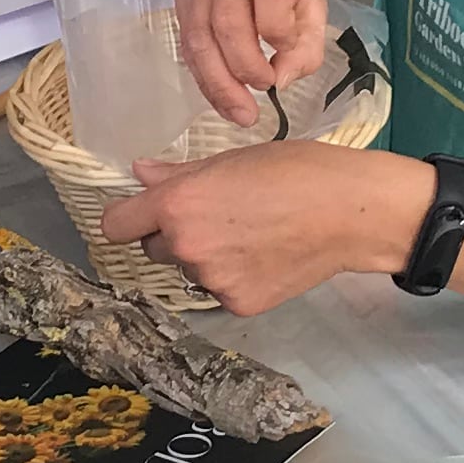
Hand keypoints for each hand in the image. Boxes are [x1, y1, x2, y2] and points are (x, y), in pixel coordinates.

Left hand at [99, 140, 413, 313]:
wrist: (349, 212)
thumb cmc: (294, 171)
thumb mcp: (231, 159)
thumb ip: (178, 173)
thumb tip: (140, 174)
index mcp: (177, 204)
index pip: (115, 225)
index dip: (127, 217)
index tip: (143, 212)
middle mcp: (186, 246)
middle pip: (153, 248)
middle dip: (174, 235)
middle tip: (218, 218)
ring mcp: (211, 280)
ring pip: (189, 270)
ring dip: (206, 257)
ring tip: (251, 236)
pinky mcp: (237, 303)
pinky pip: (219, 290)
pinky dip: (234, 277)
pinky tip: (265, 258)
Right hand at [171, 0, 330, 124]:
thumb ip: (308, 36)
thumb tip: (284, 78)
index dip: (280, 32)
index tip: (289, 53)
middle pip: (228, 21)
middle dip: (245, 68)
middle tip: (265, 91)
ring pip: (200, 36)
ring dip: (219, 83)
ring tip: (240, 113)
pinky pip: (188, 41)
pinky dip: (204, 75)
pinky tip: (221, 96)